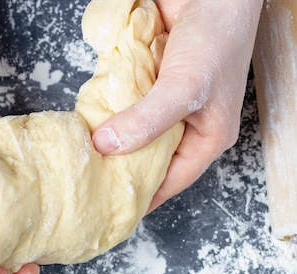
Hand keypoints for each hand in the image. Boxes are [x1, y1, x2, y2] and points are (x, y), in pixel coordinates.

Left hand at [92, 0, 262, 210]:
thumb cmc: (216, 39)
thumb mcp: (184, 89)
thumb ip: (147, 121)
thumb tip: (106, 146)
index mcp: (206, 137)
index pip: (170, 180)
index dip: (142, 196)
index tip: (109, 211)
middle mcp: (185, 124)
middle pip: (148, 157)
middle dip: (121, 167)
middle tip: (87, 182)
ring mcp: (163, 101)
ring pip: (133, 129)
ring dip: (111, 137)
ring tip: (80, 156)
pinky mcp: (148, 79)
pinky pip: (125, 100)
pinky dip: (108, 106)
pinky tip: (85, 117)